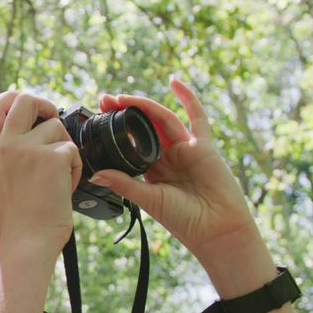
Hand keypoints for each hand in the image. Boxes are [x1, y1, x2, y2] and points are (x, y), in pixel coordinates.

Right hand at [0, 91, 81, 254]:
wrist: (28, 240)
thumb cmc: (19, 217)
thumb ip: (8, 154)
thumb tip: (31, 132)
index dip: (12, 98)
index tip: (28, 109)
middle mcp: (6, 145)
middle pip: (25, 99)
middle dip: (44, 105)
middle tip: (53, 121)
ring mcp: (28, 149)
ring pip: (56, 126)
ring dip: (64, 148)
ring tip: (60, 175)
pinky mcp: (52, 157)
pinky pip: (72, 150)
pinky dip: (75, 168)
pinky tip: (65, 187)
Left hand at [91, 79, 263, 267]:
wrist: (216, 230)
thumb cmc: (183, 220)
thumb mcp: (148, 199)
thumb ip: (124, 184)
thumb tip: (96, 174)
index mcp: (151, 170)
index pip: (130, 143)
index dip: (115, 129)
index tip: (97, 116)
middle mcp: (167, 157)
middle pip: (144, 127)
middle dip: (125, 112)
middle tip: (104, 100)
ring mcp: (185, 149)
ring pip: (162, 120)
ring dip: (143, 106)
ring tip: (122, 97)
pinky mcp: (204, 146)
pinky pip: (197, 117)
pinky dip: (187, 98)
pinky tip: (174, 82)